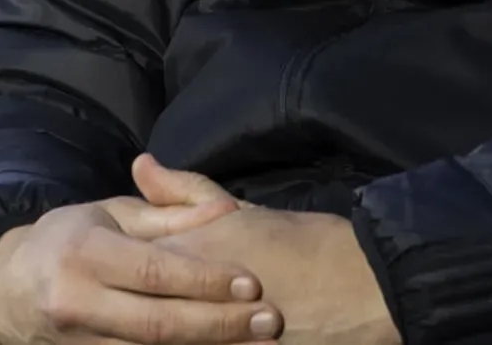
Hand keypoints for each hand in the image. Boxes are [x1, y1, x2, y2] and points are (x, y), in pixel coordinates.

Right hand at [0, 185, 281, 343]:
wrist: (8, 291)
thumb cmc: (69, 241)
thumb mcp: (111, 215)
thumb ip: (170, 214)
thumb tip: (227, 209)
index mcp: (83, 253)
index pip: (153, 271)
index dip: (204, 280)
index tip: (251, 282)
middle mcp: (77, 301)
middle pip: (158, 323)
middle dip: (219, 324)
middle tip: (270, 320)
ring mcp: (80, 342)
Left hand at [127, 158, 397, 344]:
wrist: (368, 288)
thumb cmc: (305, 242)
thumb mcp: (243, 210)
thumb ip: (184, 192)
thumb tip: (141, 165)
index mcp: (184, 255)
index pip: (130, 269)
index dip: (123, 279)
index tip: (127, 283)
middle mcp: (190, 298)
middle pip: (142, 319)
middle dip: (134, 319)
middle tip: (138, 315)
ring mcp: (216, 336)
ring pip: (167, 340)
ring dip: (163, 335)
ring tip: (177, 332)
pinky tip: (204, 344)